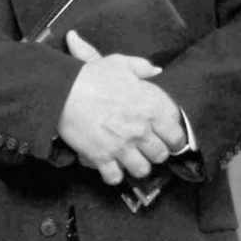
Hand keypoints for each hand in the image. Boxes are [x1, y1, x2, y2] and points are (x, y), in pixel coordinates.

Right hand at [57, 31, 186, 185]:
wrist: (63, 91)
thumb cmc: (92, 76)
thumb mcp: (120, 64)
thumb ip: (142, 67)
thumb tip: (157, 70)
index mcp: (150, 107)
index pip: (176, 133)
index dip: (173, 136)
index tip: (167, 136)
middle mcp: (140, 130)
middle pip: (161, 154)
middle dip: (155, 151)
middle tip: (147, 147)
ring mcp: (122, 146)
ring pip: (142, 170)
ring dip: (137, 165)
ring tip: (130, 158)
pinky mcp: (102, 157)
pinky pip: (115, 177)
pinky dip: (113, 174)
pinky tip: (111, 165)